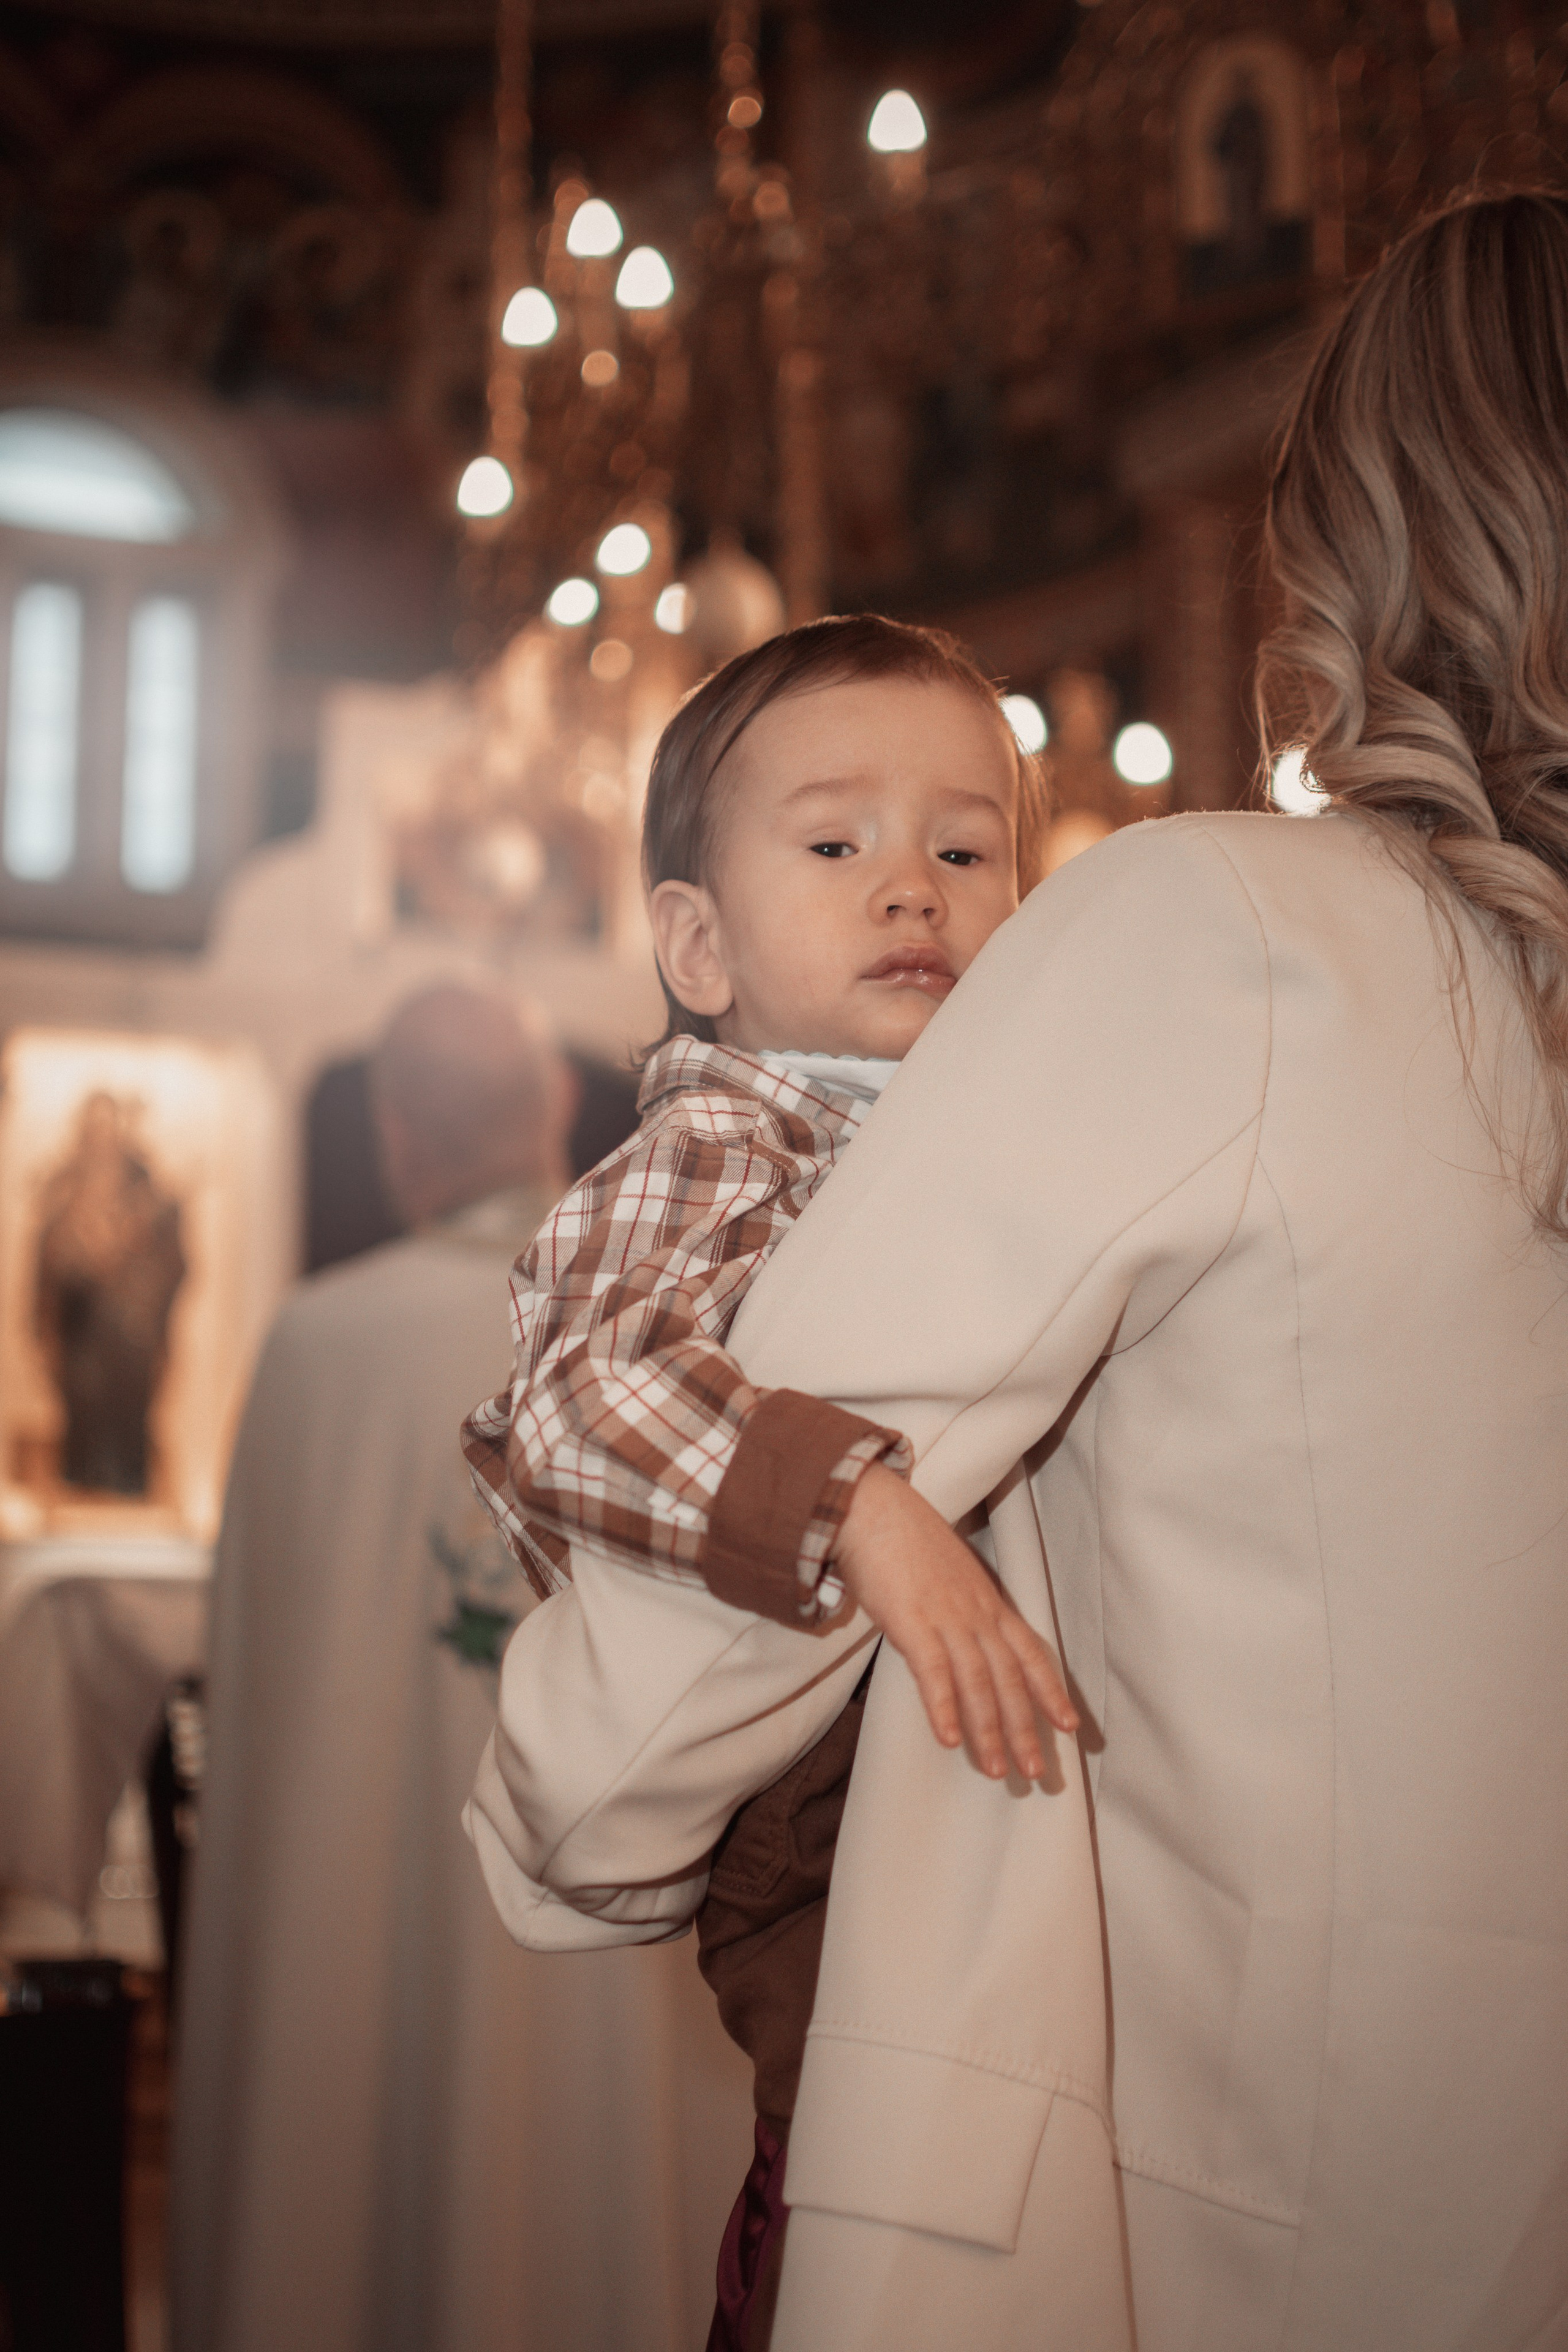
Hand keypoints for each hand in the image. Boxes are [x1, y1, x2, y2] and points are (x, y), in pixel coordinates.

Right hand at [833, 1463, 1077, 1781]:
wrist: (871, 1507)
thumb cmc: (904, 1541)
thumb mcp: (948, 1575)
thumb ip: (961, 1608)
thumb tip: (962, 1641)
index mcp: (987, 1602)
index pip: (1031, 1652)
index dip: (1051, 1691)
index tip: (1069, 1727)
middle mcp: (976, 1613)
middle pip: (1010, 1678)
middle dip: (1025, 1728)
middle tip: (1036, 1773)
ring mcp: (947, 1616)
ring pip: (979, 1682)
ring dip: (989, 1731)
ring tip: (998, 1771)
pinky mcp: (912, 1620)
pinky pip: (933, 1671)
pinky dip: (944, 1707)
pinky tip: (949, 1740)